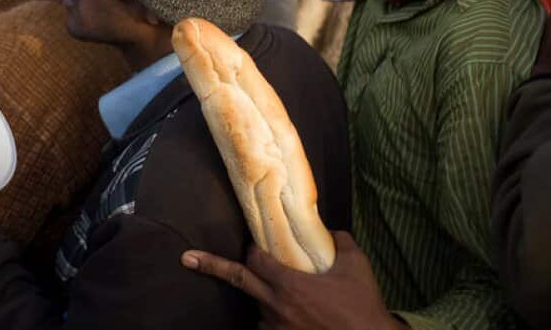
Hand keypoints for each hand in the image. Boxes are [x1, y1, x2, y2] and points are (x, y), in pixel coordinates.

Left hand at [181, 232, 401, 329]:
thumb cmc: (362, 306)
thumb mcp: (356, 266)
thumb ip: (340, 242)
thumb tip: (331, 230)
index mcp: (289, 283)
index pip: (255, 258)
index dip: (254, 248)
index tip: (255, 245)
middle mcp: (275, 305)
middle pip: (238, 278)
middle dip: (211, 266)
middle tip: (188, 258)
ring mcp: (275, 326)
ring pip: (259, 306)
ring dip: (267, 299)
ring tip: (296, 303)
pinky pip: (268, 326)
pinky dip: (275, 319)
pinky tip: (294, 318)